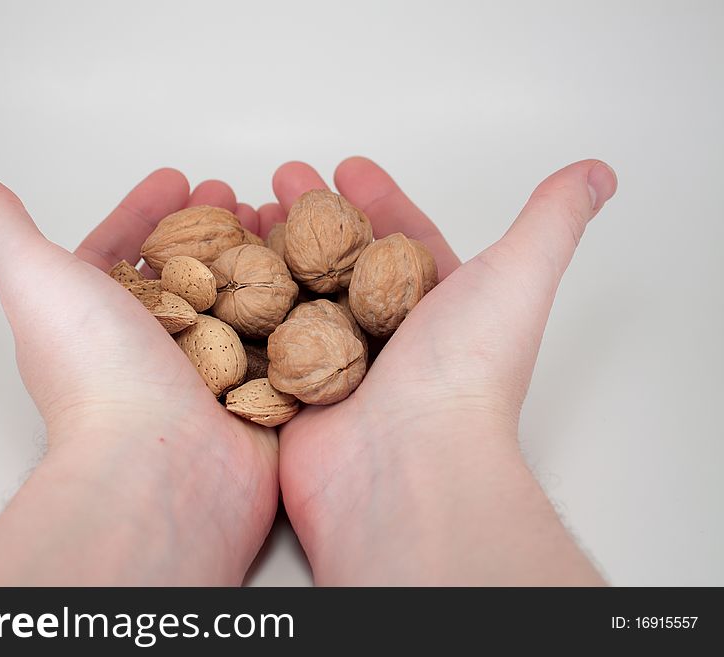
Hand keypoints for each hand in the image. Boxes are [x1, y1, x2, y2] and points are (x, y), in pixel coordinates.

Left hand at [0, 168, 277, 584]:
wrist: (163, 466)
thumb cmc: (98, 375)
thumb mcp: (35, 280)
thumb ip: (0, 227)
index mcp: (94, 321)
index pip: (118, 250)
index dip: (144, 211)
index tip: (177, 178)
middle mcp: (143, 348)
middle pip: (178, 272)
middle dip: (206, 228)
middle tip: (236, 195)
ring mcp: (200, 373)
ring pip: (229, 300)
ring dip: (249, 258)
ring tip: (276, 221)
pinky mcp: (250, 394)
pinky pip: (273, 338)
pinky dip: (287, 305)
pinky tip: (305, 274)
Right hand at [268, 157, 616, 584]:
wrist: (406, 463)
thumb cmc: (465, 372)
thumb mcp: (520, 275)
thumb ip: (552, 220)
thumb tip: (597, 173)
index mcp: (437, 309)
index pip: (404, 239)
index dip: (378, 200)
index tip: (347, 167)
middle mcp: (387, 339)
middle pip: (342, 261)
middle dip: (310, 216)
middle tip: (280, 180)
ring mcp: (335, 366)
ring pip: (295, 294)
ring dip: (268, 252)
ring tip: (239, 212)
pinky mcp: (291, 394)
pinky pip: (260, 339)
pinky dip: (238, 305)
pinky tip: (215, 269)